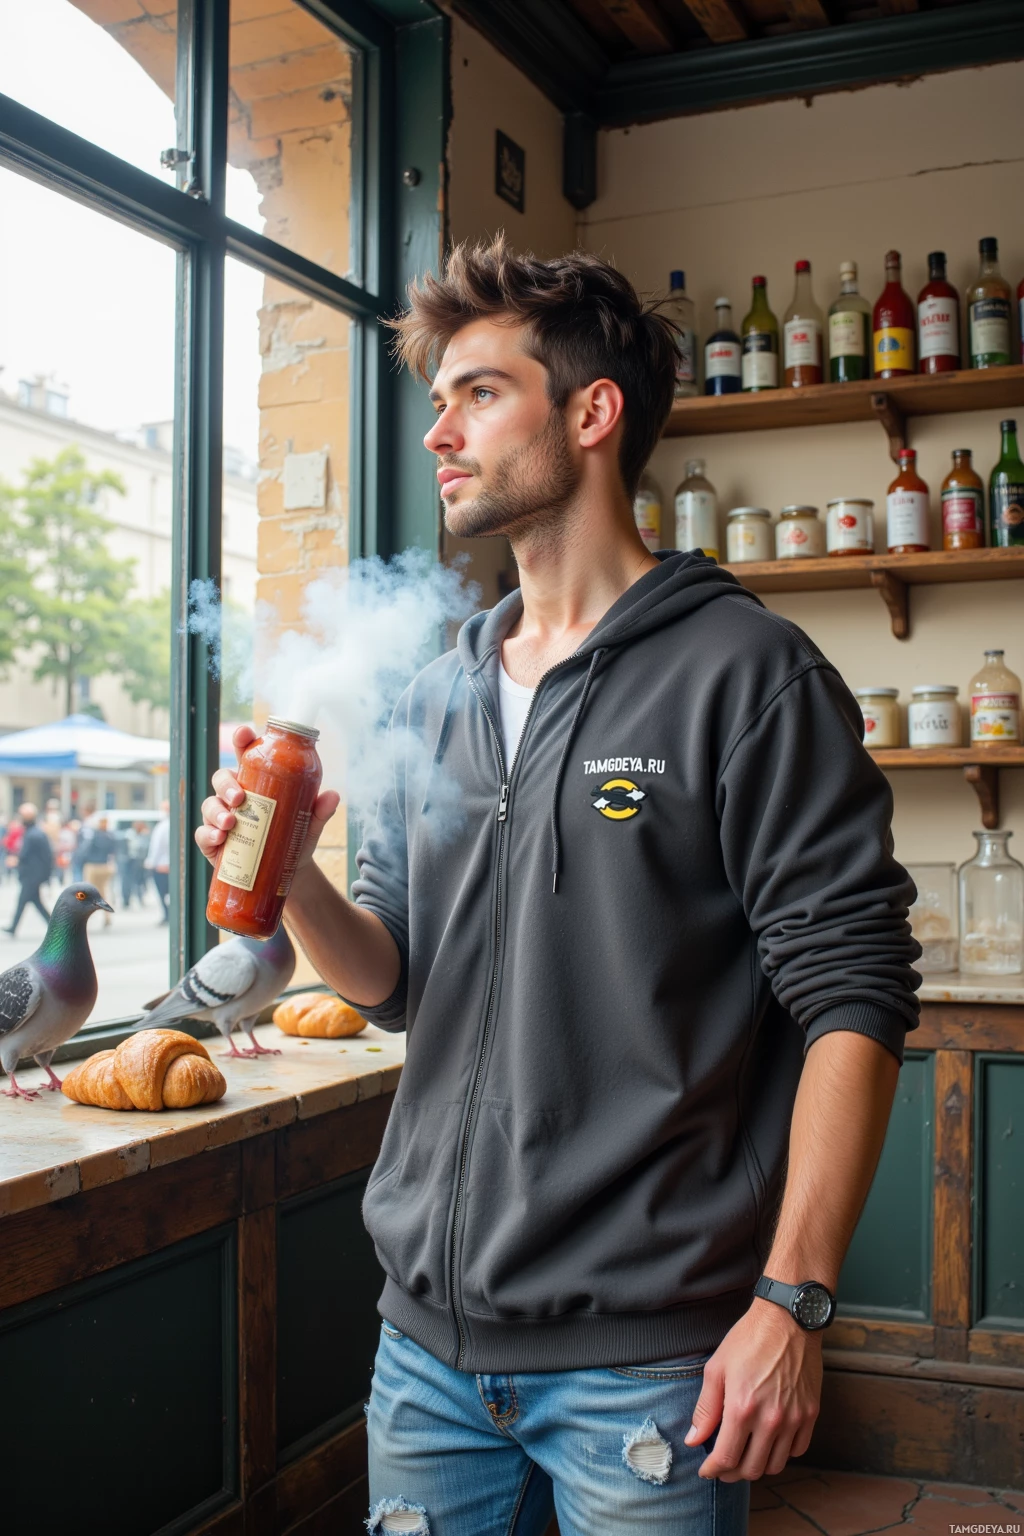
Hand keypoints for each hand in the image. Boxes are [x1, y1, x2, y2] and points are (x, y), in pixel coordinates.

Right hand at [195, 723, 340, 875]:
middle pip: (221, 778)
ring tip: (230, 823)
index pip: (245, 755)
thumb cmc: (294, 837)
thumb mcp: (309, 823)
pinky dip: (208, 834)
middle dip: (227, 784)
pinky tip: (219, 839)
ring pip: (209, 804)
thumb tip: (333, 795)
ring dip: (217, 811)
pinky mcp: (213, 841)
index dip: (242, 740)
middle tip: (240, 797)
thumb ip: (319, 810)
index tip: (244, 733)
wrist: (286, 870)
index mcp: (257, 782)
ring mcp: (221, 817)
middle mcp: (235, 795)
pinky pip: (202, 833)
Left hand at [684, 1301, 822, 1480]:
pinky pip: (797, 1450)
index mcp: (742, 1408)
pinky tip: (770, 1442)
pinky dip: (782, 1453)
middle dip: (732, 1473)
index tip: (707, 1470)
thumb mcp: (717, 1368)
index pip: (726, 1458)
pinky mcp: (811, 1414)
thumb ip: (705, 1409)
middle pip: (751, 1469)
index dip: (713, 1470)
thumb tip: (694, 1440)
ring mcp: (794, 1419)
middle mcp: (770, 1419)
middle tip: (723, 1465)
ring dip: (757, 1466)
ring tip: (745, 1454)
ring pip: (775, 1465)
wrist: (788, 1319)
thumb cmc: (749, 1339)